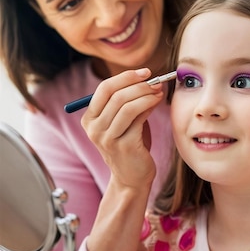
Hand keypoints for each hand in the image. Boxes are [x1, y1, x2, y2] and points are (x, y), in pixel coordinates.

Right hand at [81, 68, 162, 188]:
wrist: (132, 178)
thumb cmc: (130, 145)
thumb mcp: (124, 121)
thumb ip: (128, 102)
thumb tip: (147, 79)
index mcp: (89, 119)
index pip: (104, 89)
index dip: (125, 77)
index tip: (145, 73)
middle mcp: (94, 129)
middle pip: (115, 95)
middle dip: (139, 84)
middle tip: (156, 82)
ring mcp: (107, 139)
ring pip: (127, 105)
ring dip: (146, 95)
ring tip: (159, 92)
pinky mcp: (123, 146)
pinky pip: (137, 118)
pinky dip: (149, 106)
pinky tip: (157, 103)